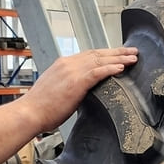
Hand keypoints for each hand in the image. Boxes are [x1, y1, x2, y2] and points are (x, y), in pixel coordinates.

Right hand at [18, 47, 138, 131]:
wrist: (30, 113)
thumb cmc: (41, 107)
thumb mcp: (57, 89)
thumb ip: (71, 85)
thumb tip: (82, 90)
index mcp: (63, 64)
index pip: (89, 55)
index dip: (106, 53)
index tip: (118, 54)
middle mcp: (68, 64)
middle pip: (98, 54)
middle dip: (117, 52)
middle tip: (132, 51)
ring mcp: (72, 71)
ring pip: (100, 60)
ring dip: (119, 58)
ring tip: (133, 58)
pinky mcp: (76, 82)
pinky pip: (98, 72)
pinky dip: (111, 68)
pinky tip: (122, 68)